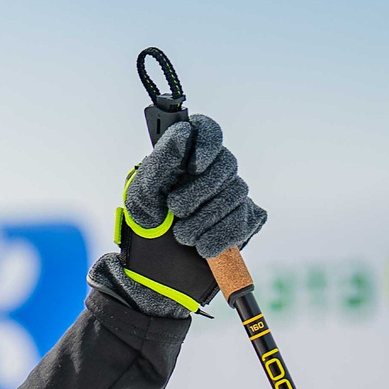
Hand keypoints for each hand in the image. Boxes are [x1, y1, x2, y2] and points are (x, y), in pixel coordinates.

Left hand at [123, 113, 264, 260]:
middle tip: (175, 210)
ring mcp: (233, 192)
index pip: (208, 131)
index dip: (207, 144)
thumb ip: (162, 160)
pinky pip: (242, 221)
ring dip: (204, 219)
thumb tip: (183, 133)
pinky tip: (202, 246)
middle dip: (199, 192)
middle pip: (226, 164)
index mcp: (188, 154)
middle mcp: (215, 168)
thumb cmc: (148, 217)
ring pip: (235, 194)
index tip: (194, 166)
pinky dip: (219, 237)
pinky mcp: (245, 218)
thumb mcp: (142, 191)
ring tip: (182, 235)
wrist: (156, 258)